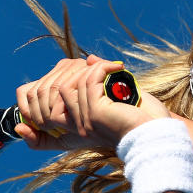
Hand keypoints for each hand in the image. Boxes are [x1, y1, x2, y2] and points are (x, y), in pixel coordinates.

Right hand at [14, 56, 163, 149]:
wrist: (158, 133)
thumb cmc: (140, 118)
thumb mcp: (114, 98)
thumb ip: (97, 83)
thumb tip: (87, 59)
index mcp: (73, 127)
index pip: (34, 107)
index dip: (44, 87)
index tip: (81, 67)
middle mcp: (73, 127)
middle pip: (47, 90)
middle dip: (70, 70)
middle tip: (99, 67)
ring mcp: (82, 122)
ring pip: (68, 83)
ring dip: (91, 69)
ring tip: (111, 70)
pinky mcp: (95, 115)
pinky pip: (87, 80)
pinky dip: (102, 68)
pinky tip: (118, 68)